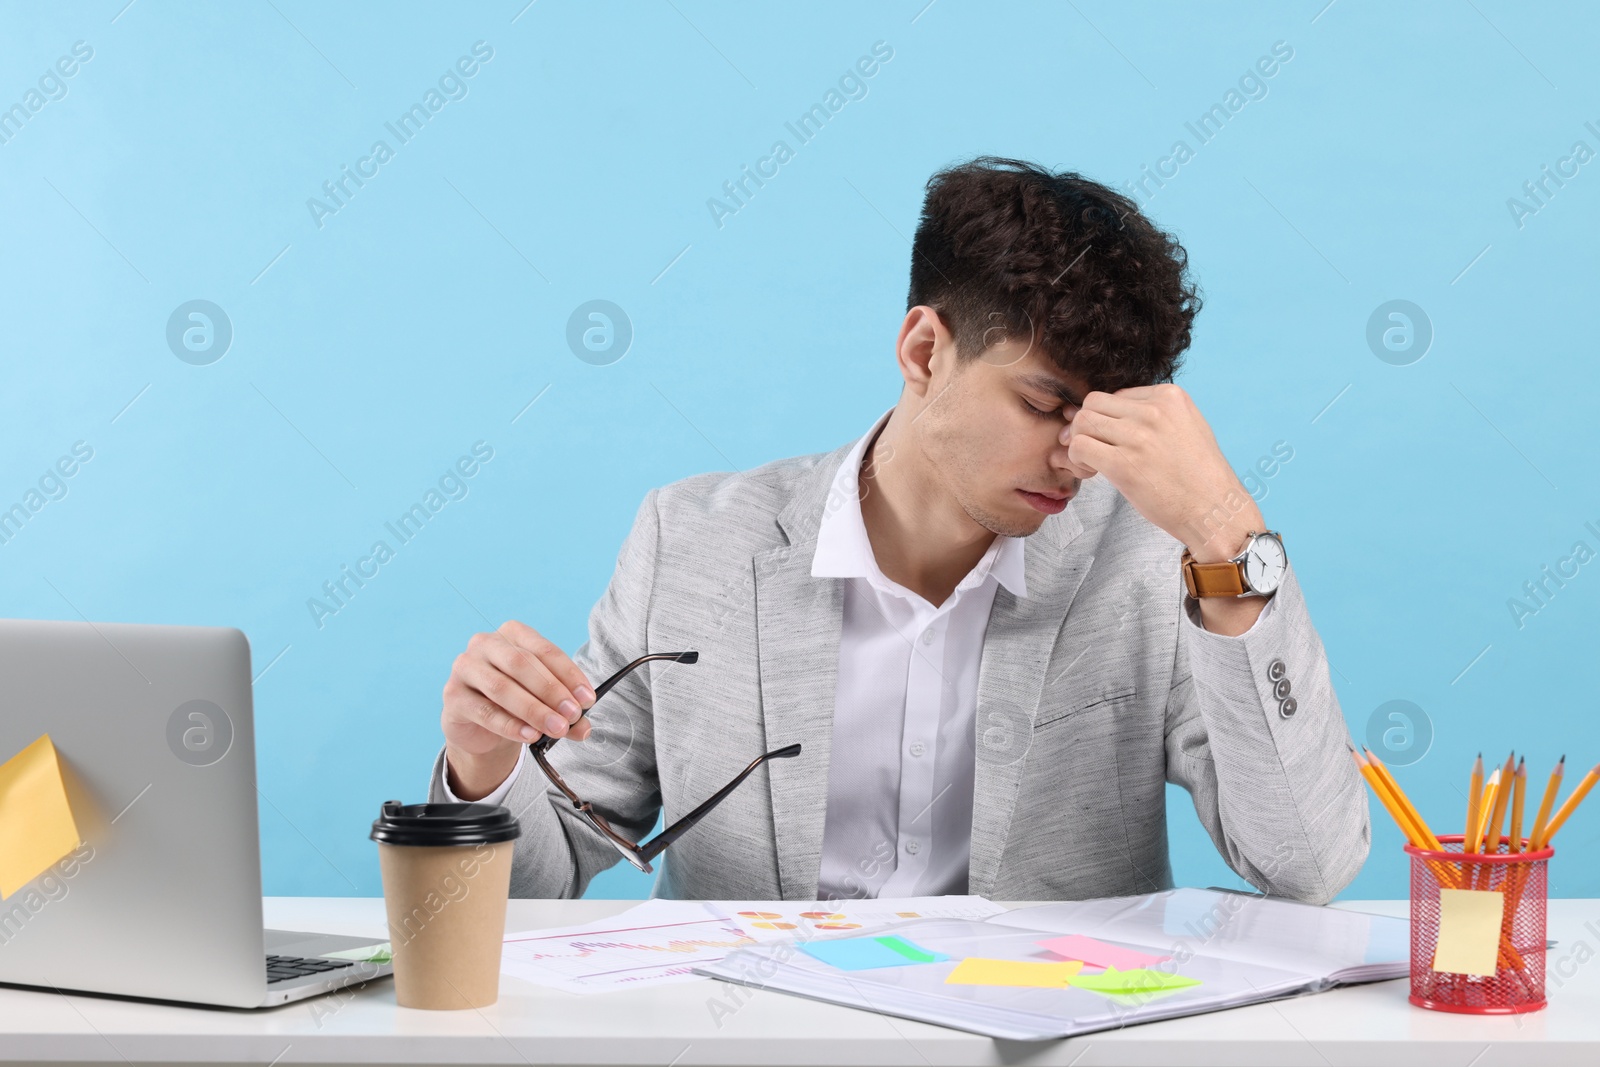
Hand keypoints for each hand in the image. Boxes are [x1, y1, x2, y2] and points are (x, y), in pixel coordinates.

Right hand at [441, 621, 595, 799]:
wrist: (478, 724)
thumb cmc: (515, 700)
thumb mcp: (543, 701)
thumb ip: (563, 711)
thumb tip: (584, 727)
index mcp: (512, 633)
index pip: (544, 650)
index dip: (568, 674)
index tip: (587, 699)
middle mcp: (485, 644)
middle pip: (522, 663)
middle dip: (551, 691)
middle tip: (573, 715)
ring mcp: (465, 668)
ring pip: (502, 687)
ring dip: (533, 710)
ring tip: (557, 729)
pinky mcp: (453, 696)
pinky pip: (484, 711)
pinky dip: (510, 725)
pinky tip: (530, 736)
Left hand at [1061, 383, 1263, 562]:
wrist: (1215, 510)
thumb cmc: (1201, 476)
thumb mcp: (1189, 427)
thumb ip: (1157, 415)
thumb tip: (1115, 413)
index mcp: (1171, 396)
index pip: (1118, 395)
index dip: (1109, 419)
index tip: (1113, 440)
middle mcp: (1153, 410)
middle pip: (1094, 402)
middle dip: (1087, 424)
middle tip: (1093, 448)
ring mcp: (1138, 436)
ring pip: (1082, 421)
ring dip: (1078, 441)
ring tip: (1093, 461)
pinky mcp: (1123, 464)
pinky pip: (1079, 447)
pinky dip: (1077, 458)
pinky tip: (1093, 471)